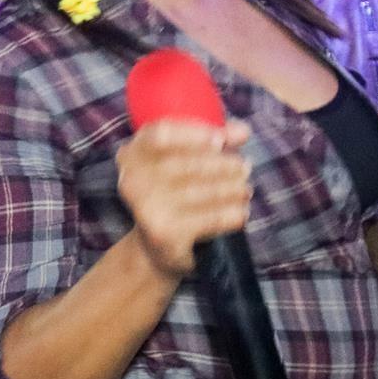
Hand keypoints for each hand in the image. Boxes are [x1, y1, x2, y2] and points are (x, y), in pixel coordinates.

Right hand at [116, 119, 253, 275]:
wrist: (155, 248)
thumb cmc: (173, 193)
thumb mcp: (184, 160)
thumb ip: (213, 140)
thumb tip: (242, 131)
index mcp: (132, 154)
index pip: (161, 134)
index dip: (193, 134)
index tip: (221, 139)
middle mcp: (133, 180)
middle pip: (187, 164)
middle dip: (223, 165)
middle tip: (245, 167)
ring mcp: (147, 208)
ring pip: (201, 191)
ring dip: (232, 189)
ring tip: (245, 189)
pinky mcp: (164, 234)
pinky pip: (208, 219)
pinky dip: (230, 215)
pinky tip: (241, 213)